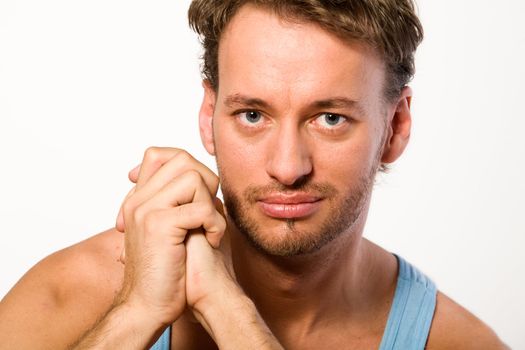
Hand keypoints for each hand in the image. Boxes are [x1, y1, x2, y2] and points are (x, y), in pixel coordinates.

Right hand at [114, 147, 225, 325]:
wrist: (149, 306)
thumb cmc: (168, 272)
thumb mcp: (174, 231)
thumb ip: (183, 204)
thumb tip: (208, 185)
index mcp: (138, 200)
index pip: (157, 155)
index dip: (185, 163)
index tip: (200, 193)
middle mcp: (139, 200)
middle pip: (180, 159)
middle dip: (206, 181)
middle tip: (209, 210)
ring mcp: (145, 210)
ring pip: (191, 177)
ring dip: (209, 202)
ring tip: (208, 227)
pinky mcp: (159, 225)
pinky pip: (200, 207)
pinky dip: (214, 223)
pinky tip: (210, 240)